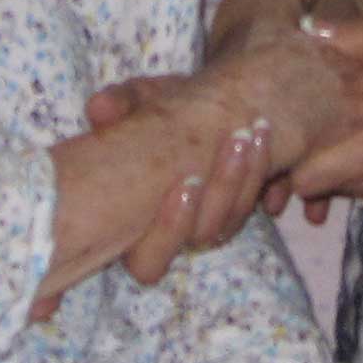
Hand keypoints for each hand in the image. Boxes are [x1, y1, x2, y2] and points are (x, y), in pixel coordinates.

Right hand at [110, 29, 358, 283]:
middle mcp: (175, 233)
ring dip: (247, 178)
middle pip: (204, 236)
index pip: (148, 261)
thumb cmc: (154, 111)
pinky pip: (254, 202)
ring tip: (253, 131)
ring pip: (234, 220)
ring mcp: (210, 221)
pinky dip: (263, 171)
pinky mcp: (236, 205)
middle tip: (234, 143)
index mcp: (136, 225)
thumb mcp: (138, 100)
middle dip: (223, 192)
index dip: (168, 230)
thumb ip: (120, 105)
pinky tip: (265, 133)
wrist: (191, 101)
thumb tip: (97, 108)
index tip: (186, 184)